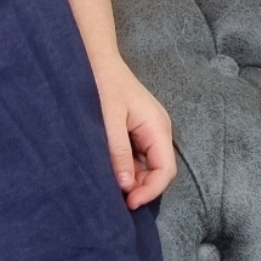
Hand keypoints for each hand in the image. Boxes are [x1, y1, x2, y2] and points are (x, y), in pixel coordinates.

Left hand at [89, 55, 176, 210]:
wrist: (95, 57)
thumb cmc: (102, 82)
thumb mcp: (108, 119)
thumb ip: (118, 152)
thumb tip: (125, 185)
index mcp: (157, 127)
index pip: (165, 170)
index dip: (150, 190)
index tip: (128, 202)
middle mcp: (157, 130)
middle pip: (157, 170)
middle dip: (139, 186)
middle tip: (114, 198)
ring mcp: (148, 130)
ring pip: (146, 165)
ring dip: (131, 178)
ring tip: (109, 185)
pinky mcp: (136, 130)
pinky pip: (136, 156)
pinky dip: (125, 167)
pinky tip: (109, 170)